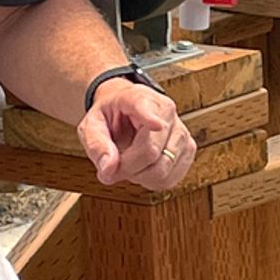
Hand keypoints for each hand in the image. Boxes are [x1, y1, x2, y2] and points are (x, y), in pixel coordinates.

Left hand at [80, 74, 193, 190]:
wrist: (125, 113)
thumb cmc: (110, 117)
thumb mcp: (91, 126)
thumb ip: (96, 145)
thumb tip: (108, 169)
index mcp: (138, 98)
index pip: (145, 107)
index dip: (151, 117)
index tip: (156, 124)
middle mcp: (166, 111)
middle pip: (150, 151)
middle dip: (127, 168)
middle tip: (114, 165)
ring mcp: (180, 130)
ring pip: (163, 168)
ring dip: (140, 176)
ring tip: (130, 164)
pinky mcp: (188, 148)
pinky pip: (172, 178)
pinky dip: (153, 181)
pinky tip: (144, 170)